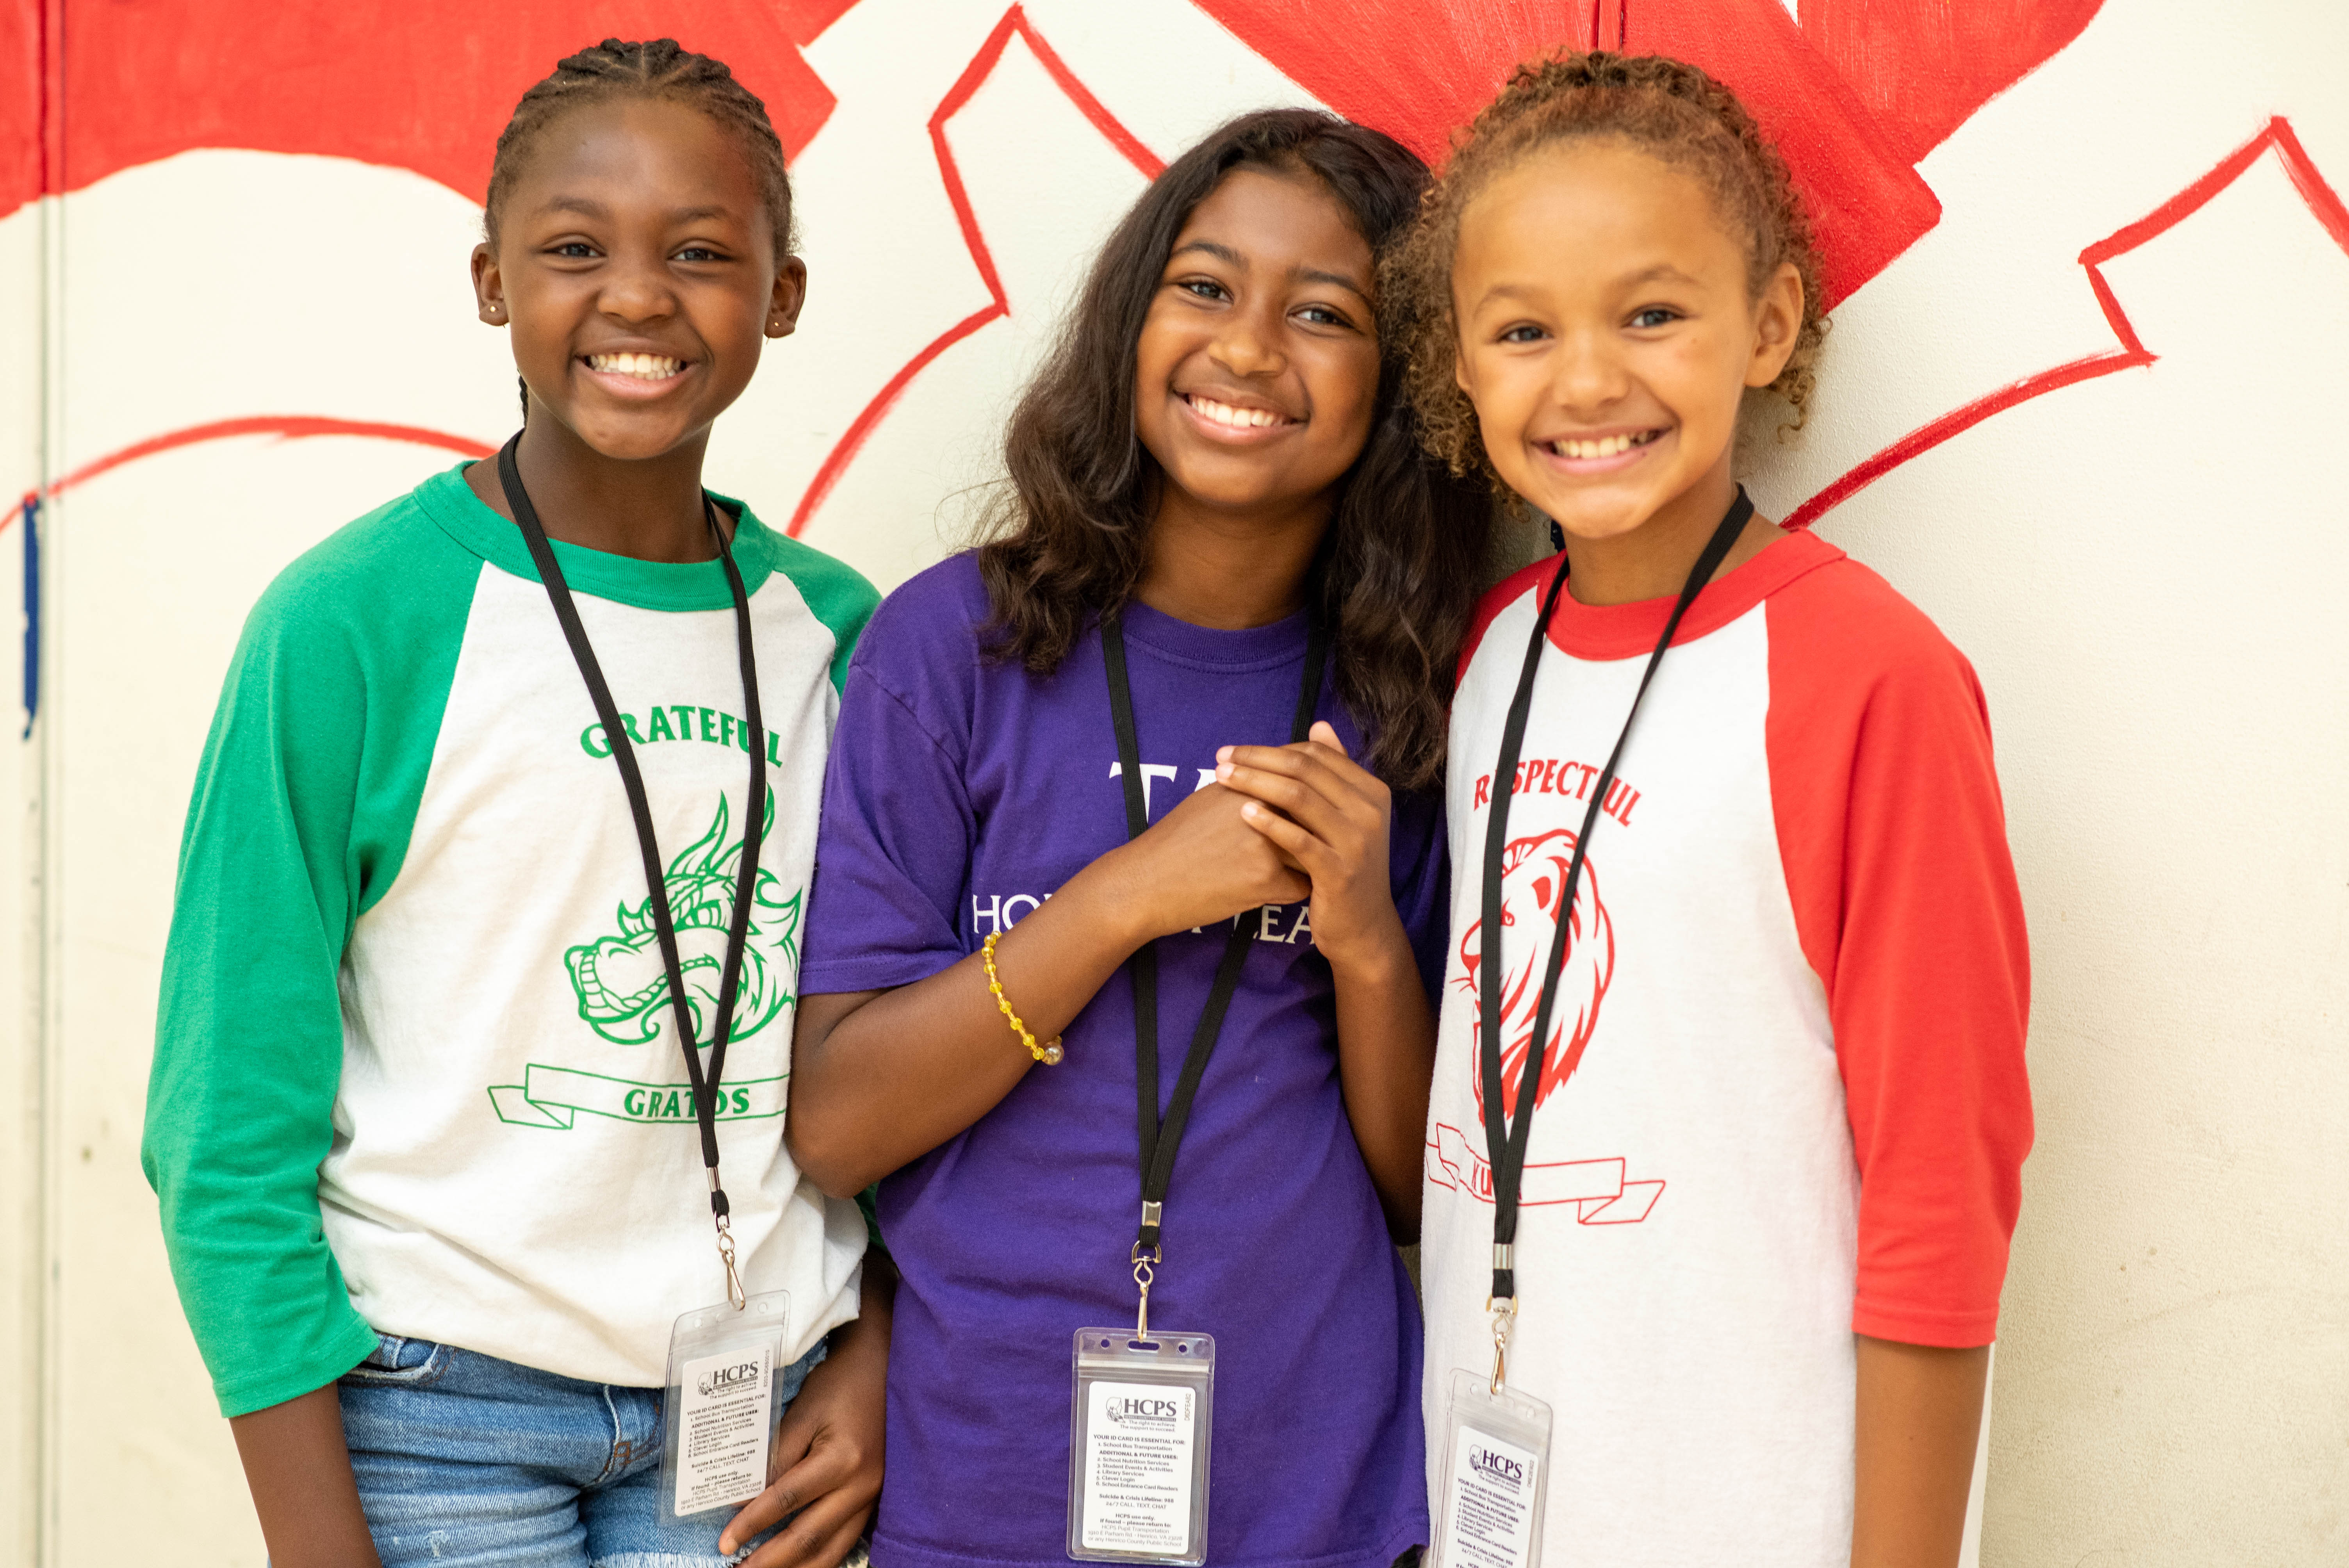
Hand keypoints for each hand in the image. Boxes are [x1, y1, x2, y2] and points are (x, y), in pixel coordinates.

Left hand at [721, 1276, 890, 1567]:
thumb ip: (776, 1458)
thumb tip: (743, 1500)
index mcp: (843, 1459)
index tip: (725, 1542)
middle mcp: (862, 1485)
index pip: (788, 1500)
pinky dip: (820, 1560)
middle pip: (810, 1535)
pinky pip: (846, 1541)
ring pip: (832, 1550)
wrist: (882, 1368)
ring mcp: (872, 1497)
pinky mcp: (874, 1500)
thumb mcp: (803, 1413)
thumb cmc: (839, 1385)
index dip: (753, 1523)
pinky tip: (799, 1566)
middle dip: (771, 1560)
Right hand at [1098, 775, 1310, 940]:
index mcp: (1249, 782)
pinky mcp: (1264, 880)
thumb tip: (1280, 775)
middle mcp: (1261, 806)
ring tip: (1295, 867)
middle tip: (1315, 838)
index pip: (1302, 775)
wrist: (1145, 882)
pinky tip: (1272, 891)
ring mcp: (1266, 843)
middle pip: (1316, 813)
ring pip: (1315, 851)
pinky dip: (1292, 890)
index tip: (1314, 804)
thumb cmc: (1175, 840)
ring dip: (1309, 860)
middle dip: (1319, 827)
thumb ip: (1249, 784)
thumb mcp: (1210, 797)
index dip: (1313, 790)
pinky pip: (1301, 886)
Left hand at [1213, 722, 1406, 973]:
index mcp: (1372, 791)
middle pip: (1306, 769)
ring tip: (1221, 778)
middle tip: (1221, 759)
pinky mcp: (1339, 872)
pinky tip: (1242, 812)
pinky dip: (1269, 823)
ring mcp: (1357, 842)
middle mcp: (1370, 812)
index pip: (1317, 754)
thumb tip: (1318, 724)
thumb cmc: (1343, 867)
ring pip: (1299, 797)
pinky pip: (1299, 839)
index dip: (1272, 747)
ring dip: (1255, 782)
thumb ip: (1333, 773)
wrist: (1362, 926)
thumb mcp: (1345, 817)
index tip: (1236, 751)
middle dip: (1257, 760)